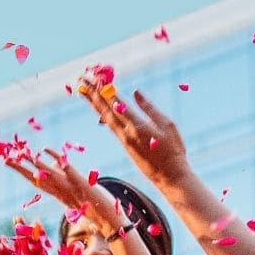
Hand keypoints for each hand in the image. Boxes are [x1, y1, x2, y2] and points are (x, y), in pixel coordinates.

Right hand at [2, 147, 122, 230]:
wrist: (109, 221)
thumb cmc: (92, 204)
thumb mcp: (74, 189)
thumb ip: (63, 176)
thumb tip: (54, 162)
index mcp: (58, 194)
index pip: (35, 181)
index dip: (21, 171)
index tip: (8, 161)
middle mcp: (61, 192)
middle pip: (38, 179)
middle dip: (21, 169)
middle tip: (6, 159)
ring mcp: (71, 189)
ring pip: (51, 176)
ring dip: (39, 166)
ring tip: (28, 156)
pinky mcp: (83, 185)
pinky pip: (71, 173)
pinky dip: (62, 164)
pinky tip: (56, 157)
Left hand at [72, 80, 192, 190]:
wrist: (170, 177)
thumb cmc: (174, 150)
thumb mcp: (167, 125)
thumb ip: (149, 108)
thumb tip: (135, 92)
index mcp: (137, 126)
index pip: (116, 103)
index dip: (104, 89)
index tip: (94, 77)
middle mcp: (126, 133)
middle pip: (104, 109)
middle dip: (92, 92)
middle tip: (80, 78)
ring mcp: (123, 140)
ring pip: (104, 117)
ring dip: (93, 102)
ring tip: (82, 90)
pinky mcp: (125, 145)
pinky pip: (110, 125)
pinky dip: (102, 113)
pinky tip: (97, 107)